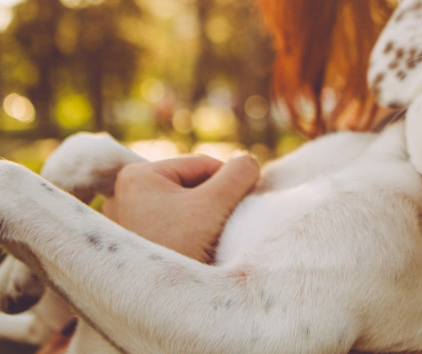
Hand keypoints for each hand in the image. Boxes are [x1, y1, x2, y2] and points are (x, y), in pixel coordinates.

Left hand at [103, 153, 259, 261]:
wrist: (156, 309)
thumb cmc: (180, 250)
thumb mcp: (216, 204)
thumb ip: (238, 173)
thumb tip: (248, 162)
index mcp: (137, 174)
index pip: (203, 166)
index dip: (227, 185)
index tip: (237, 209)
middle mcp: (122, 194)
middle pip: (190, 187)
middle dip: (211, 204)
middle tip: (221, 228)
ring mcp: (123, 221)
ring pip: (181, 207)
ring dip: (201, 220)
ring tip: (208, 242)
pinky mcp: (130, 243)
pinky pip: (168, 226)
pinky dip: (187, 234)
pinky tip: (195, 251)